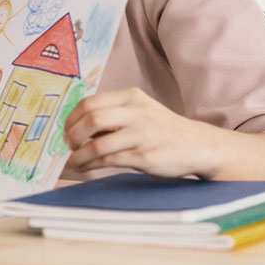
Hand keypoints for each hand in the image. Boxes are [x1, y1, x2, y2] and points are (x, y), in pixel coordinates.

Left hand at [64, 88, 220, 177]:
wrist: (200, 146)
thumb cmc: (162, 129)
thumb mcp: (140, 111)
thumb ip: (113, 114)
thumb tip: (74, 127)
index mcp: (131, 97)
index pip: (90, 103)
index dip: (72, 118)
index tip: (65, 130)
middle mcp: (136, 112)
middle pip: (91, 119)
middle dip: (72, 135)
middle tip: (67, 145)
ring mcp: (142, 134)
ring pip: (97, 144)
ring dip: (79, 155)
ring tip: (72, 161)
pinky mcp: (145, 156)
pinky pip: (109, 160)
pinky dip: (91, 164)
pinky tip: (85, 167)